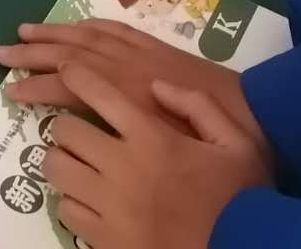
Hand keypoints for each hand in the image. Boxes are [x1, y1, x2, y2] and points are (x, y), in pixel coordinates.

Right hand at [0, 19, 268, 151]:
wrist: (265, 111)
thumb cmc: (219, 141)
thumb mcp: (175, 147)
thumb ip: (131, 132)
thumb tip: (90, 130)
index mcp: (130, 95)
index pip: (71, 86)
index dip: (37, 88)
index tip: (10, 93)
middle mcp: (130, 68)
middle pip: (71, 54)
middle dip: (33, 55)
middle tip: (0, 55)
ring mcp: (144, 53)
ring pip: (88, 36)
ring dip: (53, 33)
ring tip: (22, 32)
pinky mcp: (158, 46)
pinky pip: (116, 28)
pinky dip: (90, 24)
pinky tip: (74, 24)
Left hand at [42, 64, 272, 248]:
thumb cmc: (243, 199)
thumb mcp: (238, 145)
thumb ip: (200, 107)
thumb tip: (158, 85)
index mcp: (152, 138)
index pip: (100, 94)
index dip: (75, 75)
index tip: (65, 68)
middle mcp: (123, 167)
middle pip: (66, 131)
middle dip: (68, 126)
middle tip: (79, 132)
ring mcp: (109, 205)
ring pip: (57, 169)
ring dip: (63, 161)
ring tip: (77, 164)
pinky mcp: (104, 238)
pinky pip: (66, 209)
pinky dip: (72, 201)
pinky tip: (89, 200)